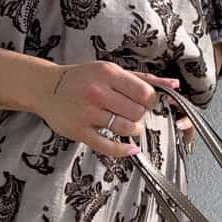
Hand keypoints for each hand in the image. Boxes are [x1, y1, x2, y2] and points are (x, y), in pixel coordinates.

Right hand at [37, 62, 183, 160]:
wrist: (46, 88)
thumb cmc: (83, 78)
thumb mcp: (111, 71)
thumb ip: (143, 78)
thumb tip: (174, 85)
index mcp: (108, 73)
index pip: (145, 93)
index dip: (151, 102)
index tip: (145, 103)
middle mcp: (97, 92)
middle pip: (138, 112)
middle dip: (140, 116)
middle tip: (133, 114)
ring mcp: (87, 113)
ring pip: (126, 128)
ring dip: (133, 131)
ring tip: (127, 126)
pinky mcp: (79, 131)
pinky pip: (107, 146)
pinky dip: (123, 151)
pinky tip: (131, 150)